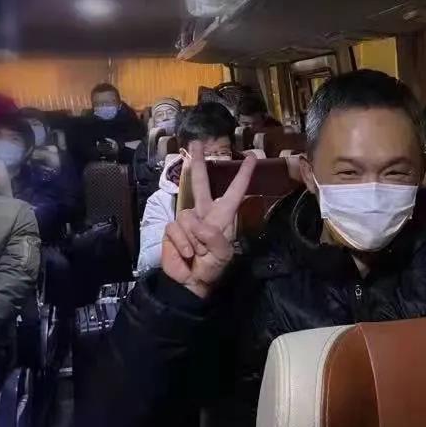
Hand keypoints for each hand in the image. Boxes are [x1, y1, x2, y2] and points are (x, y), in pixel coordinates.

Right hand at [161, 146, 256, 300]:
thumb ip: (214, 237)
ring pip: (187, 216)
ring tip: (196, 252)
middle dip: (198, 163)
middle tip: (196, 143)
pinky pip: (176, 228)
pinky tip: (186, 253)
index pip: (235, 192)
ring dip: (193, 239)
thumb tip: (198, 224)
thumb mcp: (222, 254)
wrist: (190, 282)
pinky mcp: (173, 228)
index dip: (243, 175)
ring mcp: (188, 220)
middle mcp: (204, 213)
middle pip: (201, 183)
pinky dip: (182, 244)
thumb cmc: (212, 267)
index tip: (252, 158)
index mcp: (223, 216)